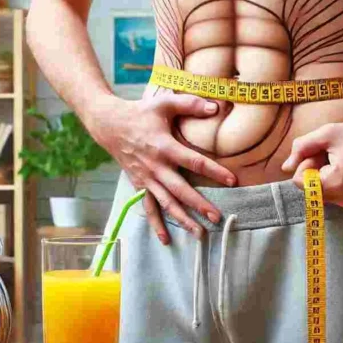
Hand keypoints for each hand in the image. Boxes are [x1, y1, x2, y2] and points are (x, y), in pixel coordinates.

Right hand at [88, 94, 236, 244]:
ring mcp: (147, 179)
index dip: (214, 171)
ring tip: (199, 233)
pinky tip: (166, 239)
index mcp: (164, 146)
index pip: (194, 161)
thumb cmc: (140, 113)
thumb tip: (215, 107)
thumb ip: (190, 104)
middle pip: (180, 190)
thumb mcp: (164, 103)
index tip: (232, 180)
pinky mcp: (140, 185)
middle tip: (217, 217)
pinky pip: (148, 208)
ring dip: (182, 219)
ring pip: (166, 203)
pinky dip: (156, 224)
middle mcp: (156, 167)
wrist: (109, 126)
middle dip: (199, 205)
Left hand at [280, 117, 342, 210]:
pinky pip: (336, 195)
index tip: (322, 152)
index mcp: (333, 185)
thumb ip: (301, 148)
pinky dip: (337, 183)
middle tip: (333, 154)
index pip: (299, 182)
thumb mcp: (327, 134)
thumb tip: (284, 168)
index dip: (306, 164)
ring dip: (326, 176)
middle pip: (310, 189)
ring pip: (322, 193)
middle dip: (316, 171)